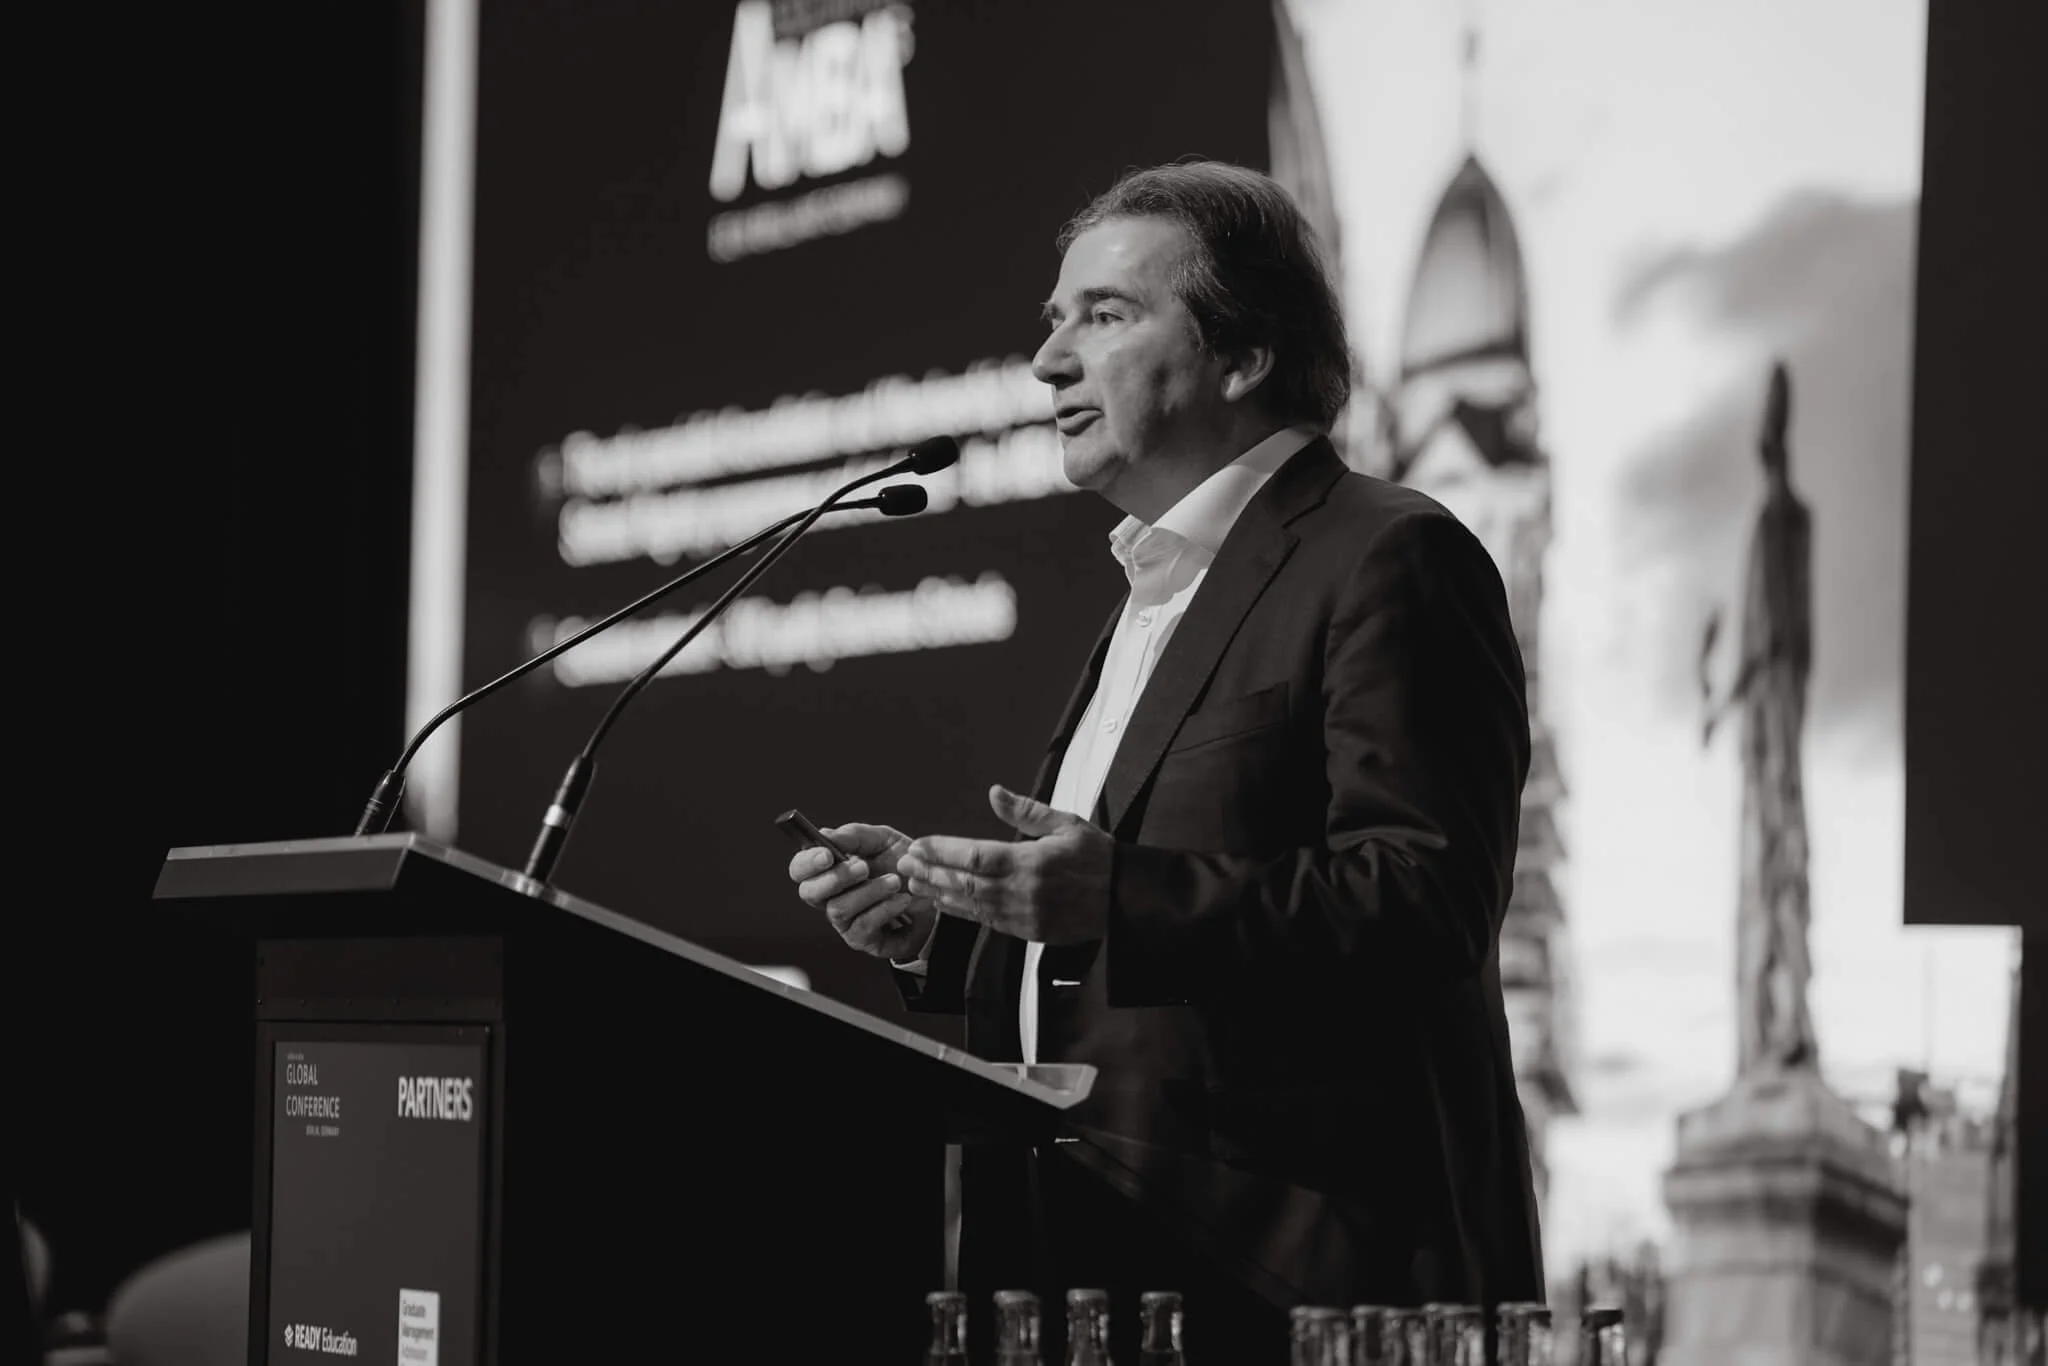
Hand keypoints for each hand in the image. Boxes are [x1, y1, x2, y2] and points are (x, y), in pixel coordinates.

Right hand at [788, 821, 936, 960]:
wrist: (934, 894)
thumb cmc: (903, 866)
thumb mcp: (883, 841)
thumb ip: (855, 836)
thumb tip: (826, 834)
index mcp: (830, 869)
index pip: (800, 869)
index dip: (807, 862)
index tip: (827, 854)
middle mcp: (831, 897)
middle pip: (809, 893)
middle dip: (835, 879)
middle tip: (864, 868)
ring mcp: (844, 921)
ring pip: (839, 909)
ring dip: (869, 892)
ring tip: (894, 882)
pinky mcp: (862, 940)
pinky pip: (862, 927)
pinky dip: (884, 909)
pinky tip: (902, 900)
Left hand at [897, 785, 1113, 944]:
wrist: (1125, 900)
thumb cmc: (1098, 859)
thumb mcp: (1067, 823)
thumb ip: (1026, 811)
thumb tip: (995, 793)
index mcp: (1032, 862)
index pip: (975, 855)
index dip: (943, 851)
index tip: (920, 845)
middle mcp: (1023, 892)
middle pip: (965, 882)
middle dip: (931, 872)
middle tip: (905, 865)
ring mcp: (1024, 916)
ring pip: (971, 905)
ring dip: (940, 893)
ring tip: (915, 884)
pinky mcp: (1028, 932)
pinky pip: (987, 921)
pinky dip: (962, 910)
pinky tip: (945, 902)